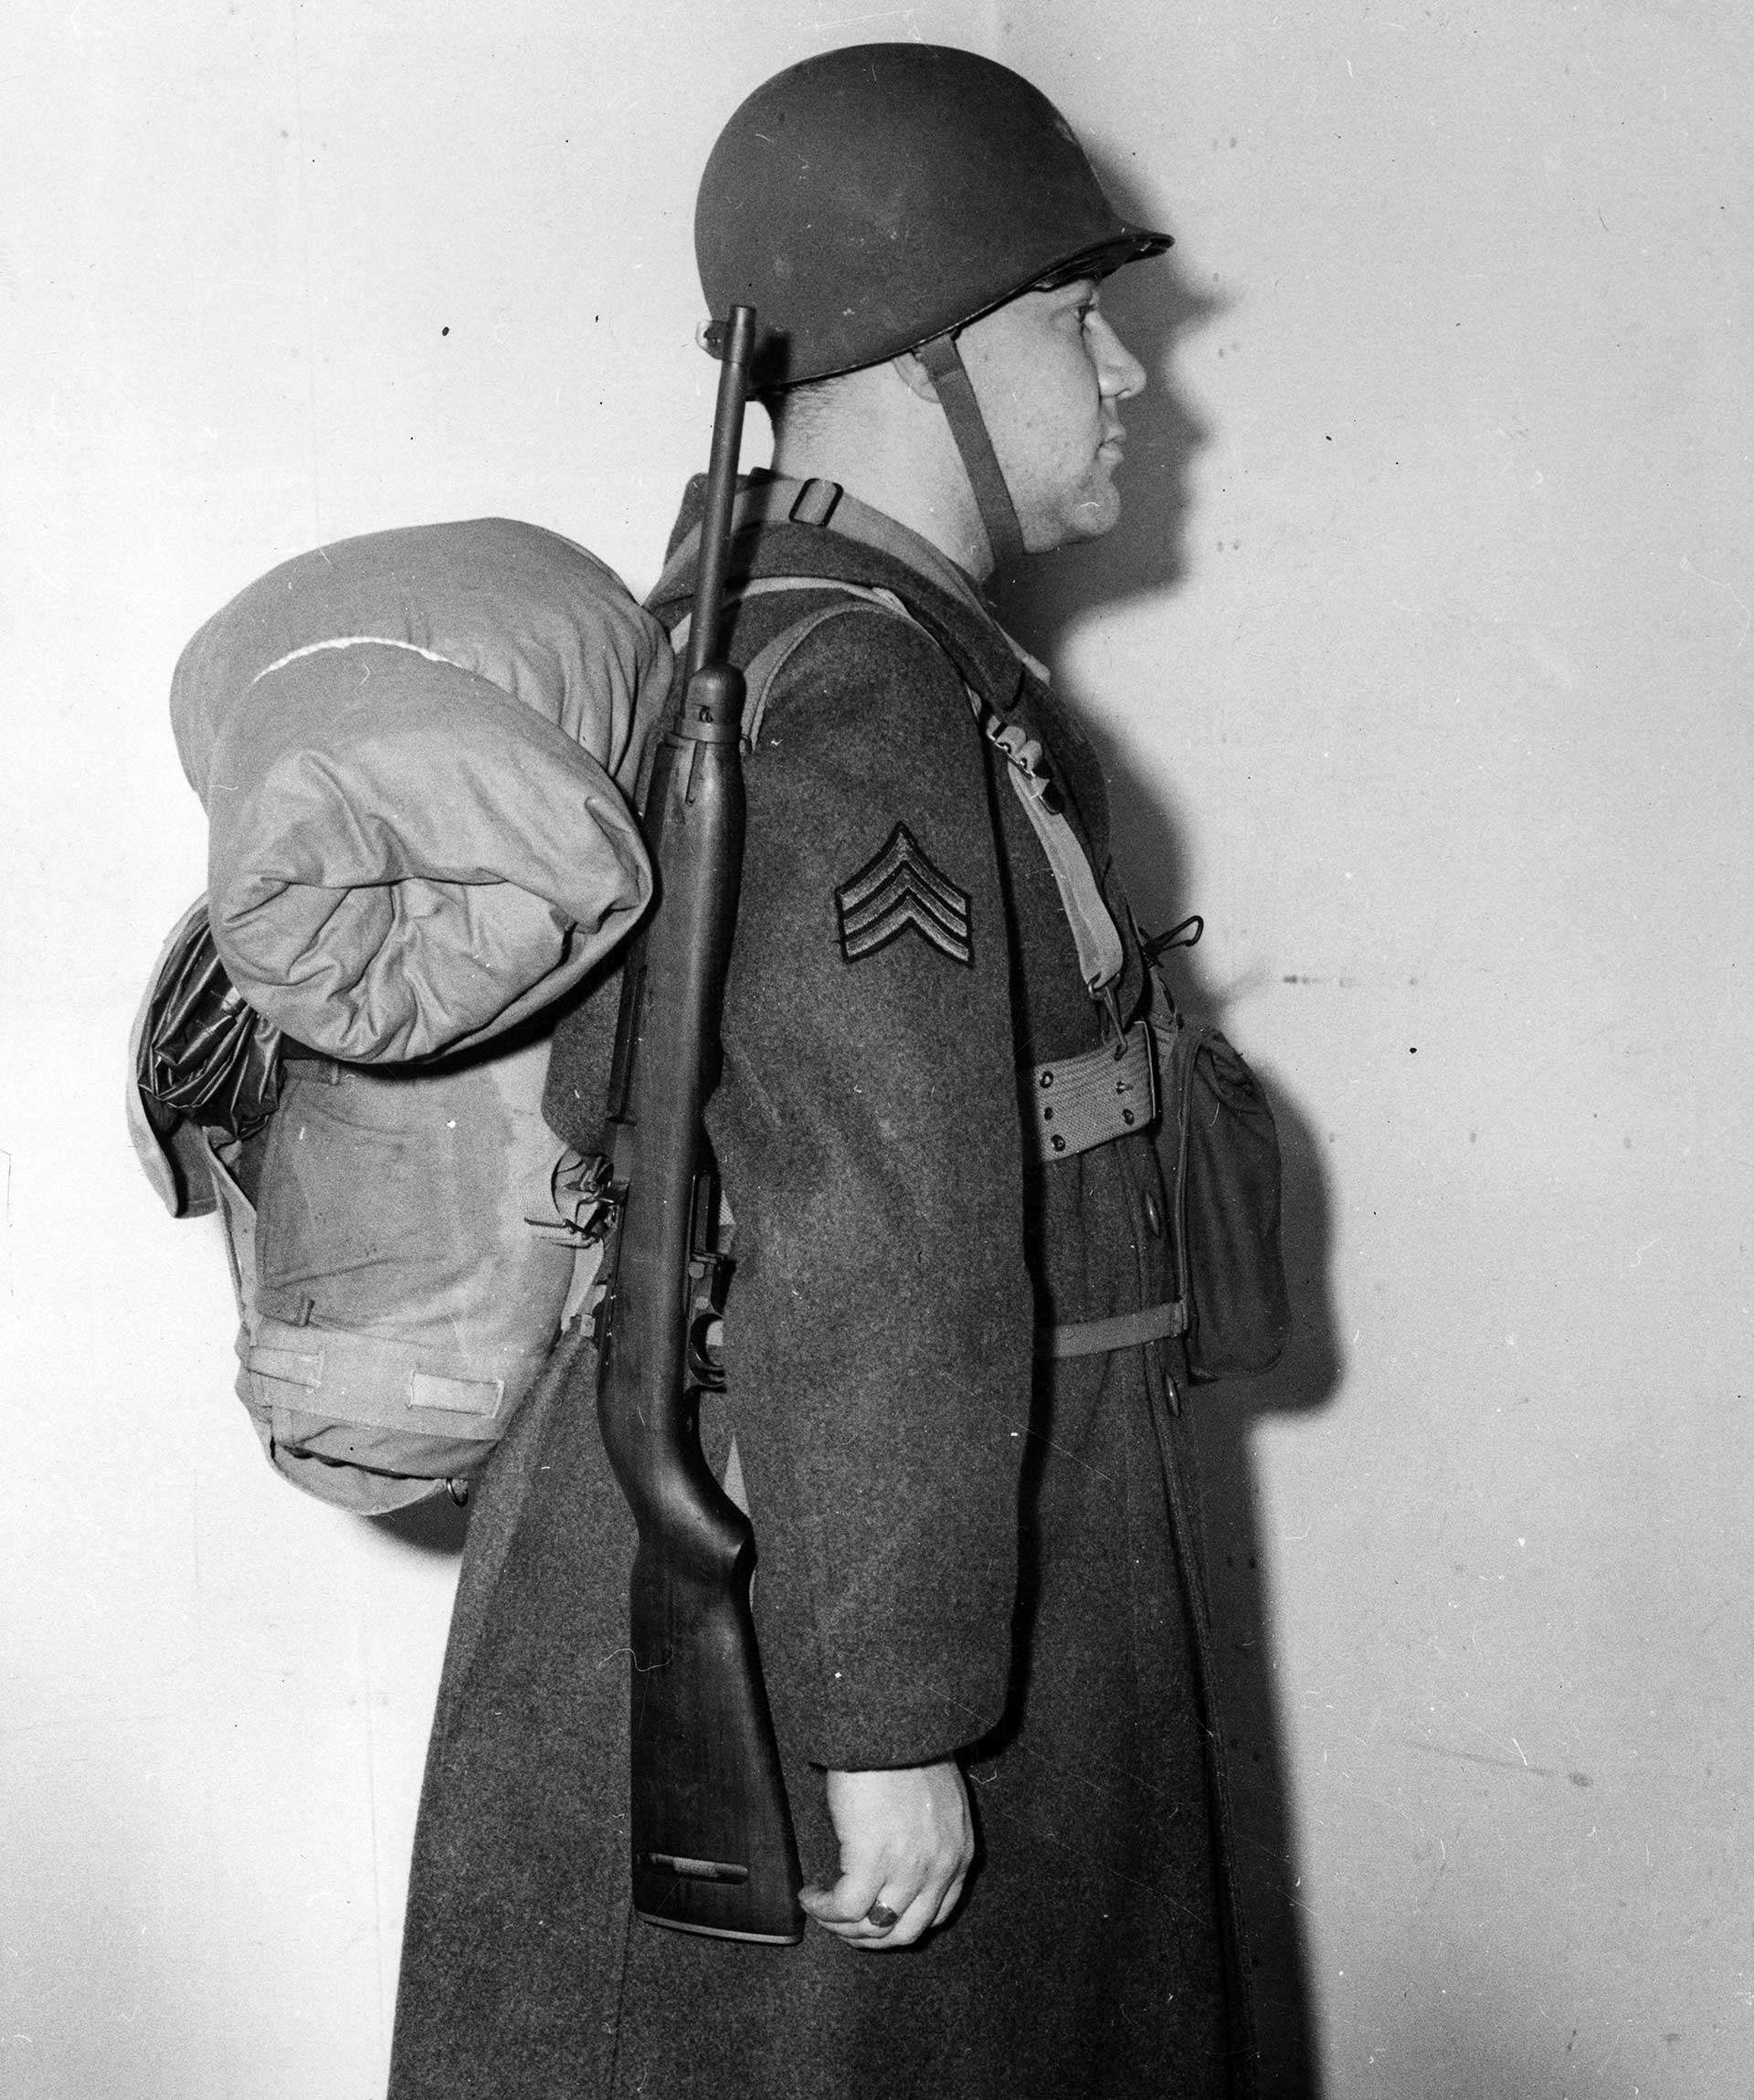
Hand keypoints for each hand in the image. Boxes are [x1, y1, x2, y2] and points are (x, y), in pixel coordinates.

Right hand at [799, 1760, 973, 1948]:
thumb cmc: (910, 1747)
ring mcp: (909, 1867)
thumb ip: (931, 1836)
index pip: (936, 1915)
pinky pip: (844, 1908)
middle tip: (843, 1926)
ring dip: (842, 1928)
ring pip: (874, 1928)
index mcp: (960, 1854)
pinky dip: (822, 1909)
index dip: (899, 1925)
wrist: (893, 1723)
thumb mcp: (939, 1800)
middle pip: (905, 1933)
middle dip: (870, 1937)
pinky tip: (809, 1896)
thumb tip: (900, 1856)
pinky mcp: (872, 1859)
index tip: (874, 1918)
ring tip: (822, 1910)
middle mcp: (941, 1869)